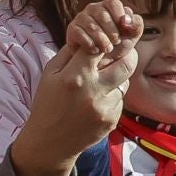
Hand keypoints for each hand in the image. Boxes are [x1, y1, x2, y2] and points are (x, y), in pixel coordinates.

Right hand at [7, 0, 140, 175]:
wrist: (49, 143)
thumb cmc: (47, 103)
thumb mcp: (50, 74)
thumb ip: (71, 53)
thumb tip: (89, 32)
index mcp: (74, 76)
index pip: (102, 45)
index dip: (109, 38)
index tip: (109, 37)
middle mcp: (93, 90)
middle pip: (127, 62)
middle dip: (128, 52)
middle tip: (124, 49)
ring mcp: (105, 107)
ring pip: (125, 82)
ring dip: (118, 77)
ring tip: (101, 82)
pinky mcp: (112, 120)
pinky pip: (120, 100)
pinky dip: (112, 97)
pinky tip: (96, 103)